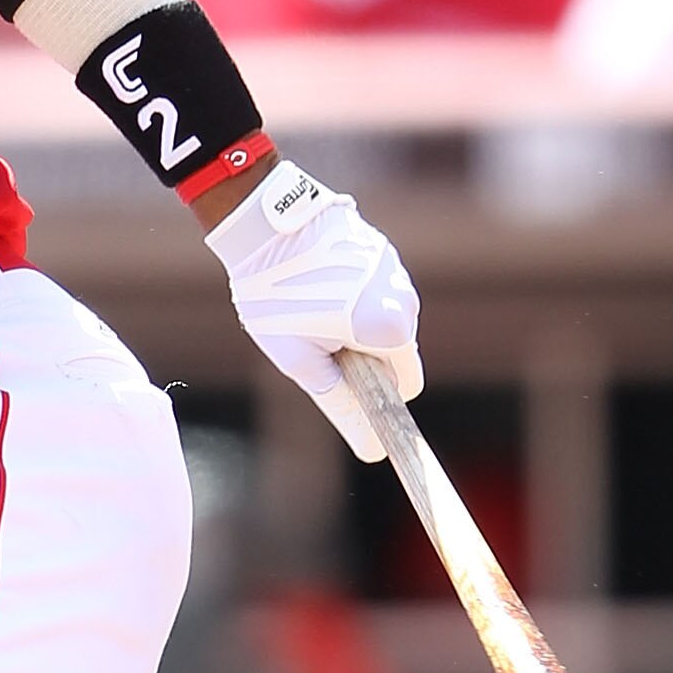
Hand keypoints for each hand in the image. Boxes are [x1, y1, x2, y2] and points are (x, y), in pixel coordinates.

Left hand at [203, 159, 421, 463]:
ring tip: (312, 309)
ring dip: (359, 325)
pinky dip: (356, 296)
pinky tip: (319, 284)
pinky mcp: (382, 250)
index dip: (379, 395)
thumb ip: (339, 403)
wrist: (265, 223)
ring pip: (387, 318)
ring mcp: (396, 270)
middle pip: (396, 351)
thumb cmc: (276, 296)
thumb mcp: (300, 360)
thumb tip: (370, 448)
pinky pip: (378, 290)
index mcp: (390, 328)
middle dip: (364, 357)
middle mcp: (405, 297)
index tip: (353, 392)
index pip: (406, 384)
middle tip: (316, 343)